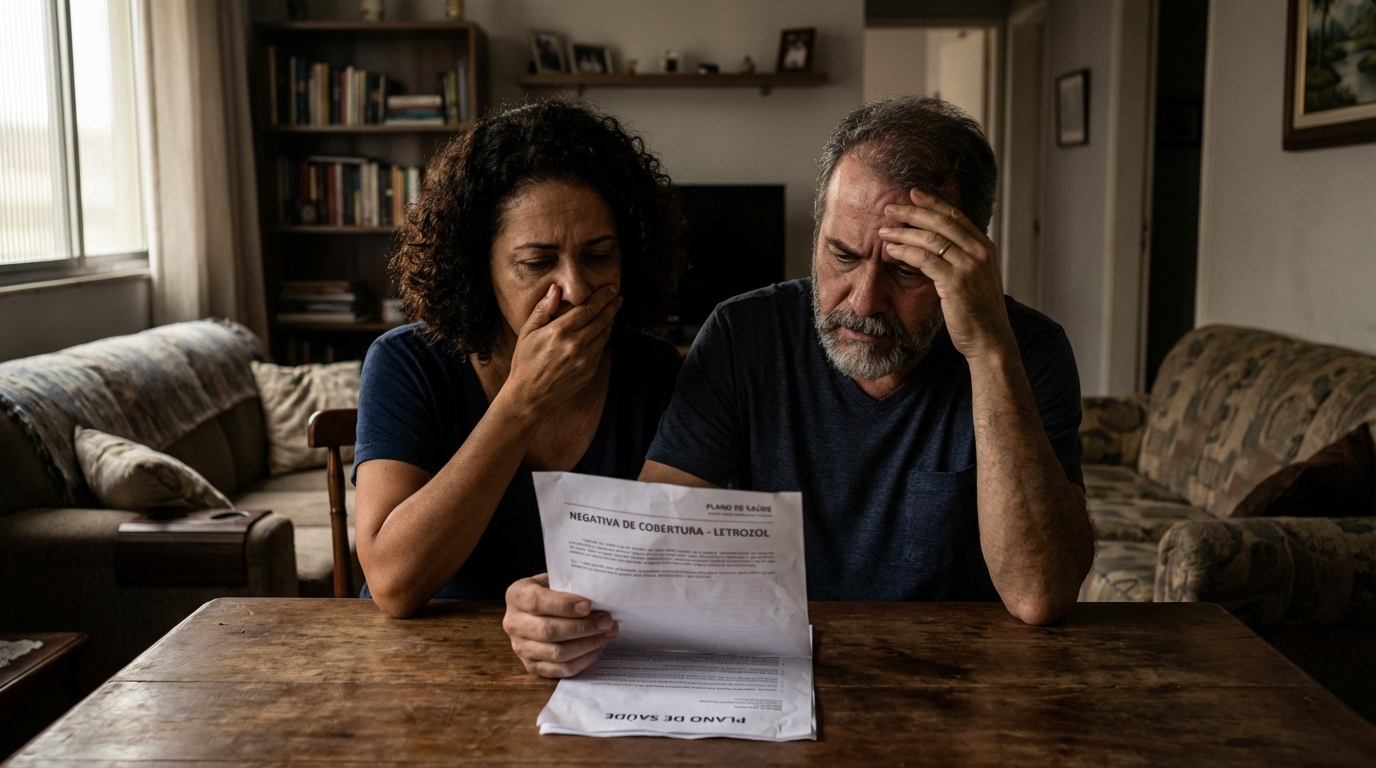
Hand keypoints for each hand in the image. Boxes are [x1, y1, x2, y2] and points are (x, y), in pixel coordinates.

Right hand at [503, 573, 617, 677]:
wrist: (538, 608)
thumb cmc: (552, 591)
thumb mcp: (555, 580)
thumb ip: (571, 587)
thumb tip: (601, 599)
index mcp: (516, 595)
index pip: (537, 602)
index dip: (564, 605)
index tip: (588, 606)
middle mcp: (513, 623)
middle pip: (548, 631)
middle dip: (583, 627)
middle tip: (607, 621)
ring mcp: (520, 647)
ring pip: (557, 653)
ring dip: (588, 644)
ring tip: (608, 633)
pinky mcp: (532, 666)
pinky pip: (561, 669)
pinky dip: (584, 659)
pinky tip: (598, 647)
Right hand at [504, 284, 621, 415]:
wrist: (530, 396)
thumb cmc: (525, 362)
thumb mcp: (527, 332)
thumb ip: (543, 309)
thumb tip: (555, 289)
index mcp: (559, 332)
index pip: (588, 309)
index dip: (602, 297)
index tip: (610, 288)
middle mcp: (575, 345)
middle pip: (601, 320)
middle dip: (612, 306)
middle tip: (618, 296)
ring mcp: (585, 360)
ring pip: (604, 335)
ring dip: (610, 321)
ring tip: (613, 310)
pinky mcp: (589, 371)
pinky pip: (600, 350)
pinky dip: (604, 337)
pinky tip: (603, 331)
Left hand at [877, 189, 1015, 360]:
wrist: (989, 339)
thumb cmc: (978, 312)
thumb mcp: (976, 278)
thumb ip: (962, 259)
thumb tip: (940, 245)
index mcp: (984, 247)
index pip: (956, 216)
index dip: (933, 203)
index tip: (913, 194)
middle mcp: (979, 252)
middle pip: (941, 222)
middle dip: (913, 212)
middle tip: (890, 207)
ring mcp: (969, 266)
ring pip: (931, 238)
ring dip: (904, 232)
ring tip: (884, 230)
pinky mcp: (956, 282)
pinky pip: (925, 260)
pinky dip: (905, 252)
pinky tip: (891, 250)